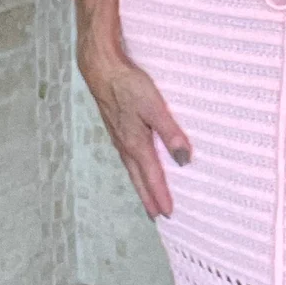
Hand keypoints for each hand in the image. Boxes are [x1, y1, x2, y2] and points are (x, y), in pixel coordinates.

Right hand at [76, 17, 190, 219]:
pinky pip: (127, 157)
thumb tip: (184, 160)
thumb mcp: (155, 107)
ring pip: (132, 169)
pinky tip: (137, 167)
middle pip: (139, 179)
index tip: (169, 214)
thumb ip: (170, 133)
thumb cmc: (128, 85)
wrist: (101, 68)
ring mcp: (118, 138)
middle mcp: (125, 145)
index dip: (161, 196)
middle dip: (148, 198)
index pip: (152, 177)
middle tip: (157, 216)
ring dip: (141, 186)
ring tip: (148, 198)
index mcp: (136, 144)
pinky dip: (135, 169)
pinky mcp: (116, 128)